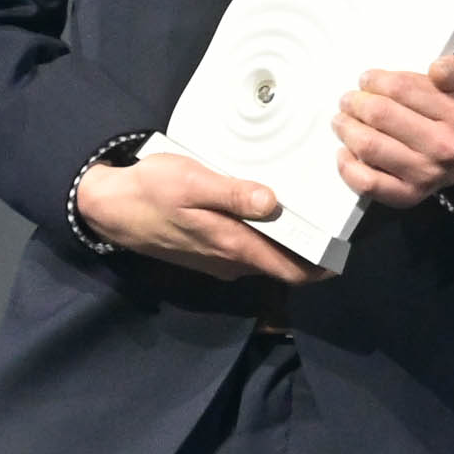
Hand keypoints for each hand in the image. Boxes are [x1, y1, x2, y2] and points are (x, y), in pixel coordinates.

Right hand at [79, 149, 323, 284]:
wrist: (107, 206)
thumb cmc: (152, 189)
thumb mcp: (194, 182)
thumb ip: (234, 195)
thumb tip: (273, 204)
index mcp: (233, 246)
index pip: (289, 271)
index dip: (321, 267)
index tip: (345, 253)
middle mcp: (229, 261)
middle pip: (281, 265)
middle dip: (309, 251)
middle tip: (335, 224)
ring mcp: (217, 260)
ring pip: (263, 258)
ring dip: (286, 244)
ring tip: (311, 214)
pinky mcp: (206, 252)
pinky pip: (245, 250)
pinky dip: (263, 239)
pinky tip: (271, 214)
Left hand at [334, 54, 453, 208]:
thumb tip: (436, 71)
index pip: (402, 88)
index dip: (376, 80)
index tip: (368, 79)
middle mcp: (447, 147)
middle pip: (380, 115)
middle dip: (356, 102)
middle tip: (349, 99)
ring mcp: (428, 174)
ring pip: (369, 147)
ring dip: (346, 128)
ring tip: (342, 120)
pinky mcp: (409, 195)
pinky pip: (368, 183)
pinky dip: (347, 167)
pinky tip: (344, 151)